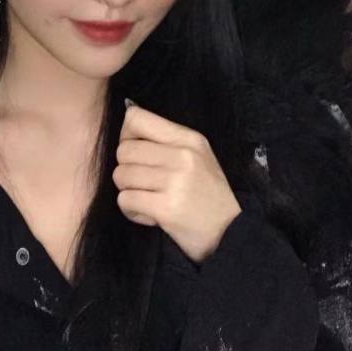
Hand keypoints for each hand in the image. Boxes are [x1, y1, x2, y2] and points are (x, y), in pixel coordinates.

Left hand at [113, 104, 241, 262]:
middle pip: (124, 150)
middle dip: (126, 168)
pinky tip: (148, 214)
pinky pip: (125, 200)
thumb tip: (127, 121)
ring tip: (147, 199)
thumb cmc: (206, 193)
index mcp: (188, 138)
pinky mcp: (166, 208)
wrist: (229, 232)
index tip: (136, 153)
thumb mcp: (196, 156)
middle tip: (143, 183)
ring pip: (121, 175)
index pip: (137, 118)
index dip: (126, 135)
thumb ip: (166, 140)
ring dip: (128, 191)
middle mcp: (183, 155)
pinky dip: (130, 210)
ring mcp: (175, 181)